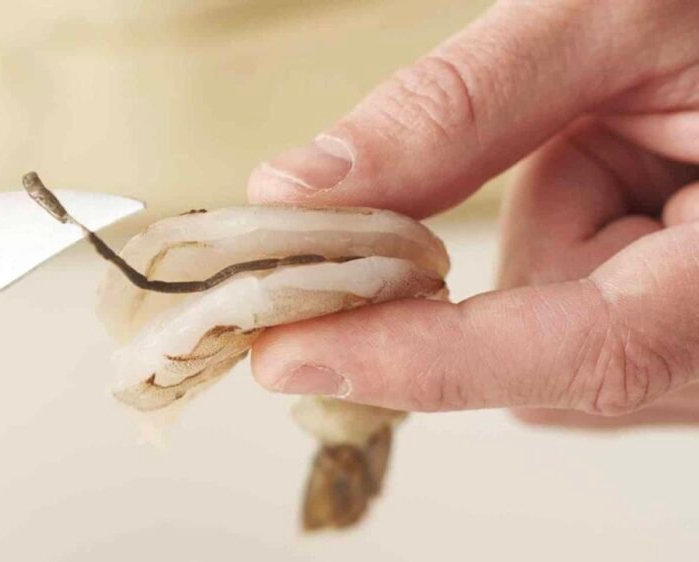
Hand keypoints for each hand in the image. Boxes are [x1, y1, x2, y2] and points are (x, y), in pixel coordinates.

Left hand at [246, 0, 698, 427]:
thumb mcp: (621, 16)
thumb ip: (462, 107)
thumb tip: (298, 193)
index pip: (590, 349)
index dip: (425, 358)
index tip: (287, 356)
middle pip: (549, 358)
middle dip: (523, 239)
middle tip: (562, 136)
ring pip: (554, 337)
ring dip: (555, 228)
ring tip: (640, 138)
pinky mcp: (683, 341)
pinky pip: (580, 318)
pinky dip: (573, 241)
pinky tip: (636, 178)